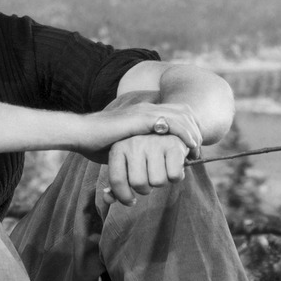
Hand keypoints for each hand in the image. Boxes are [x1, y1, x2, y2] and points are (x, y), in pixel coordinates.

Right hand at [74, 99, 202, 163]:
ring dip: (192, 132)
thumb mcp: (122, 149)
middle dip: (195, 131)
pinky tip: (189, 145)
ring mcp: (145, 112)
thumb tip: (141, 172)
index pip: (175, 115)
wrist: (81, 133)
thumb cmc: (96, 143)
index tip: (192, 149)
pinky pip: (172, 122)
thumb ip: (135, 155)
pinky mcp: (142, 118)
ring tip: (197, 149)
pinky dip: (184, 133)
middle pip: (183, 113)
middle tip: (198, 150)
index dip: (187, 130)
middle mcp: (147, 109)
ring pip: (181, 116)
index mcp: (143, 113)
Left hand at [100, 133, 190, 206]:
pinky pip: (174, 176)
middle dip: (145, 189)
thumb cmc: (144, 154)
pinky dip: (176, 178)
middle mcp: (134, 143)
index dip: (124, 196)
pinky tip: (174, 168)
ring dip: (161, 183)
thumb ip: (116, 183)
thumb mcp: (126, 164)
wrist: (171, 132)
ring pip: (157, 181)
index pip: (117, 180)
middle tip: (149, 180)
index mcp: (118, 147)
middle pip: (138, 183)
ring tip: (161, 171)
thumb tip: (108, 198)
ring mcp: (154, 142)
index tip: (131, 201)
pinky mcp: (173, 145)